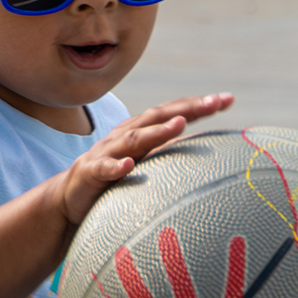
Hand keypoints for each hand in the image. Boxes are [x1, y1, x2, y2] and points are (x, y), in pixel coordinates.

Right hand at [57, 92, 233, 225]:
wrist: (70, 198)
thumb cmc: (115, 179)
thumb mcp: (146, 164)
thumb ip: (171, 155)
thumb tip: (210, 154)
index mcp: (141, 131)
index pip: (173, 112)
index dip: (198, 105)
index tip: (227, 99)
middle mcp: (125, 136)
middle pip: (157, 117)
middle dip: (186, 109)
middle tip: (213, 103)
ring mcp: (107, 153)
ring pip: (135, 139)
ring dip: (157, 131)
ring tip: (179, 125)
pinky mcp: (91, 173)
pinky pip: (104, 169)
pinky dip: (117, 167)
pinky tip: (129, 166)